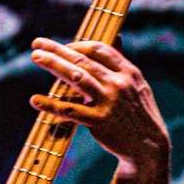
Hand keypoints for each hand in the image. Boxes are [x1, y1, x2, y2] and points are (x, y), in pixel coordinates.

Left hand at [29, 38, 169, 173]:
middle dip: (58, 50)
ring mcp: (109, 102)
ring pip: (76, 78)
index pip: (99, 49)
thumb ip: (121, 63)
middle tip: (37, 43)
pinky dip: (50, 104)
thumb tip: (116, 36)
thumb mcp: (136, 85)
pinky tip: (35, 100)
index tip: (62, 46)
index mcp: (128, 72)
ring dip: (53, 65)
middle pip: (83, 60)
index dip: (78, 45)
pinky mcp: (99, 121)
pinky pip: (70, 110)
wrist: (148, 147)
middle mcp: (118, 83)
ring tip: (36, 57)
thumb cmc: (138, 114)